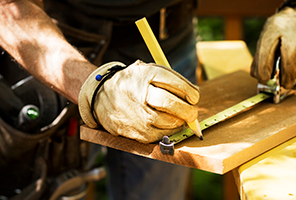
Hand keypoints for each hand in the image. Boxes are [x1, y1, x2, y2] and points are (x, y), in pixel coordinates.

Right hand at [79, 60, 199, 142]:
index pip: (176, 83)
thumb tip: (194, 95)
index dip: (190, 92)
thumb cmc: (132, 84)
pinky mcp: (138, 132)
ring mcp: (138, 115)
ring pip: (170, 122)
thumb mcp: (145, 72)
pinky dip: (170, 131)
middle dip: (189, 110)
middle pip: (174, 104)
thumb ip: (168, 79)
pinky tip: (169, 125)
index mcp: (145, 75)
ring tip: (180, 118)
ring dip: (180, 122)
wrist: (101, 98)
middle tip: (192, 112)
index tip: (194, 96)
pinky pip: (162, 135)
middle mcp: (141, 94)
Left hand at [251, 5, 295, 88]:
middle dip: (285, 77)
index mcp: (274, 28)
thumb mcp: (268, 37)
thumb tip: (258, 77)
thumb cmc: (282, 31)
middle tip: (285, 84)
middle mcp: (292, 31)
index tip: (264, 79)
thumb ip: (260, 57)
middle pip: (288, 60)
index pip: (266, 51)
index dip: (263, 68)